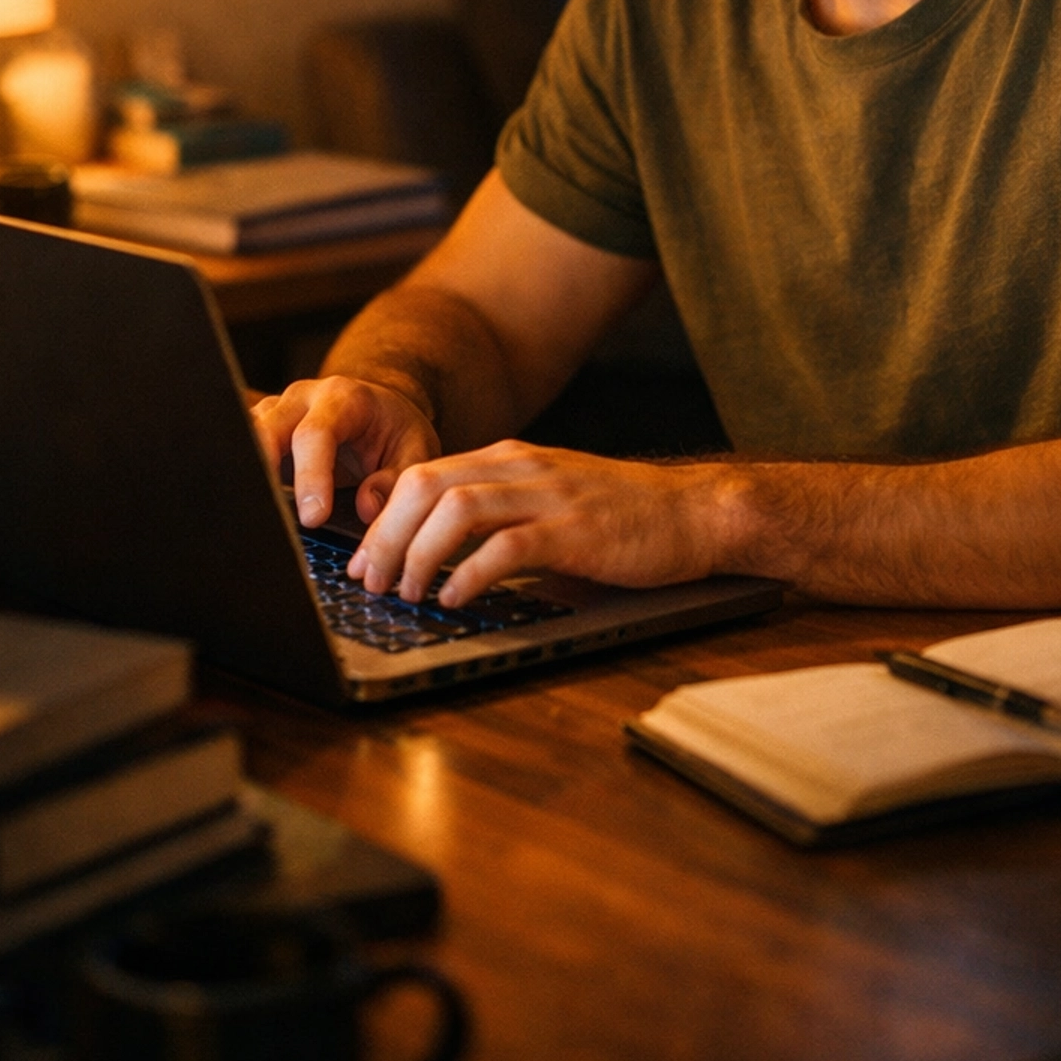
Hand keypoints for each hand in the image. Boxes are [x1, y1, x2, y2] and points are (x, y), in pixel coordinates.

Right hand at [251, 374, 440, 531]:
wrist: (379, 408)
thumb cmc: (395, 431)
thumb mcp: (415, 450)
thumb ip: (396, 478)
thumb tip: (367, 507)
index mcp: (343, 397)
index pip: (315, 434)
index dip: (311, 477)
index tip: (314, 518)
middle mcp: (302, 398)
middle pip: (268, 430)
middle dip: (265, 475)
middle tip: (272, 520)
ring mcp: (277, 411)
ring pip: (245, 436)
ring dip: (246, 476)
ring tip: (253, 516)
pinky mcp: (261, 430)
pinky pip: (240, 448)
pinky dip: (242, 477)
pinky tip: (246, 510)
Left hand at [345, 440, 736, 603]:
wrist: (695, 512)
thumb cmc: (622, 517)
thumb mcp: (549, 502)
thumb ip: (500, 515)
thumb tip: (437, 555)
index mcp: (510, 460)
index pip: (422, 475)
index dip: (381, 520)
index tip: (365, 562)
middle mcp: (522, 468)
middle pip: (425, 487)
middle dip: (385, 538)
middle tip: (372, 583)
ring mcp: (549, 496)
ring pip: (455, 511)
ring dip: (419, 556)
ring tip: (409, 594)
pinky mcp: (575, 531)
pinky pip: (506, 546)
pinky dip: (469, 574)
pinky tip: (456, 599)